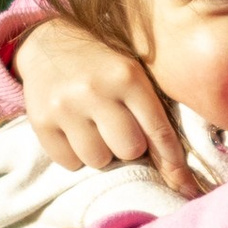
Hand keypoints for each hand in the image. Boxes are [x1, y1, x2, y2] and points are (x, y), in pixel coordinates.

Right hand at [13, 19, 197, 195]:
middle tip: (120, 131)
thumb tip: (179, 177)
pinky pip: (70, 163)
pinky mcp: (41, 122)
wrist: (49, 42)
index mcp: (127, 76)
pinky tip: (75, 131)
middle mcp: (95, 90)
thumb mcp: (132, 74)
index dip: (173, 161)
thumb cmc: (102, 65)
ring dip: (102, 152)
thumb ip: (153, 115)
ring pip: (98, 160)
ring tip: (95, 129)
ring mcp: (65, 107)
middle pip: (129, 150)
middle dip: (129, 146)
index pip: (158, 131)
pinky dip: (76, 155)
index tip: (185, 186)